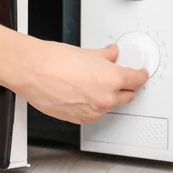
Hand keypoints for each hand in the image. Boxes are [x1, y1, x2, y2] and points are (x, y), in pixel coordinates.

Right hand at [12, 42, 148, 123]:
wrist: (33, 70)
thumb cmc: (54, 60)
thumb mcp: (87, 53)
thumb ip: (105, 57)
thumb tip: (112, 56)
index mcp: (112, 79)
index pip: (137, 80)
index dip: (139, 75)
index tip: (139, 73)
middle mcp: (106, 99)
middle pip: (128, 96)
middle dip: (124, 87)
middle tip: (114, 77)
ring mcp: (93, 111)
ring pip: (109, 106)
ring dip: (105, 97)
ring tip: (89, 84)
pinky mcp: (79, 119)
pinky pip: (93, 113)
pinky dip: (91, 106)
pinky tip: (79, 93)